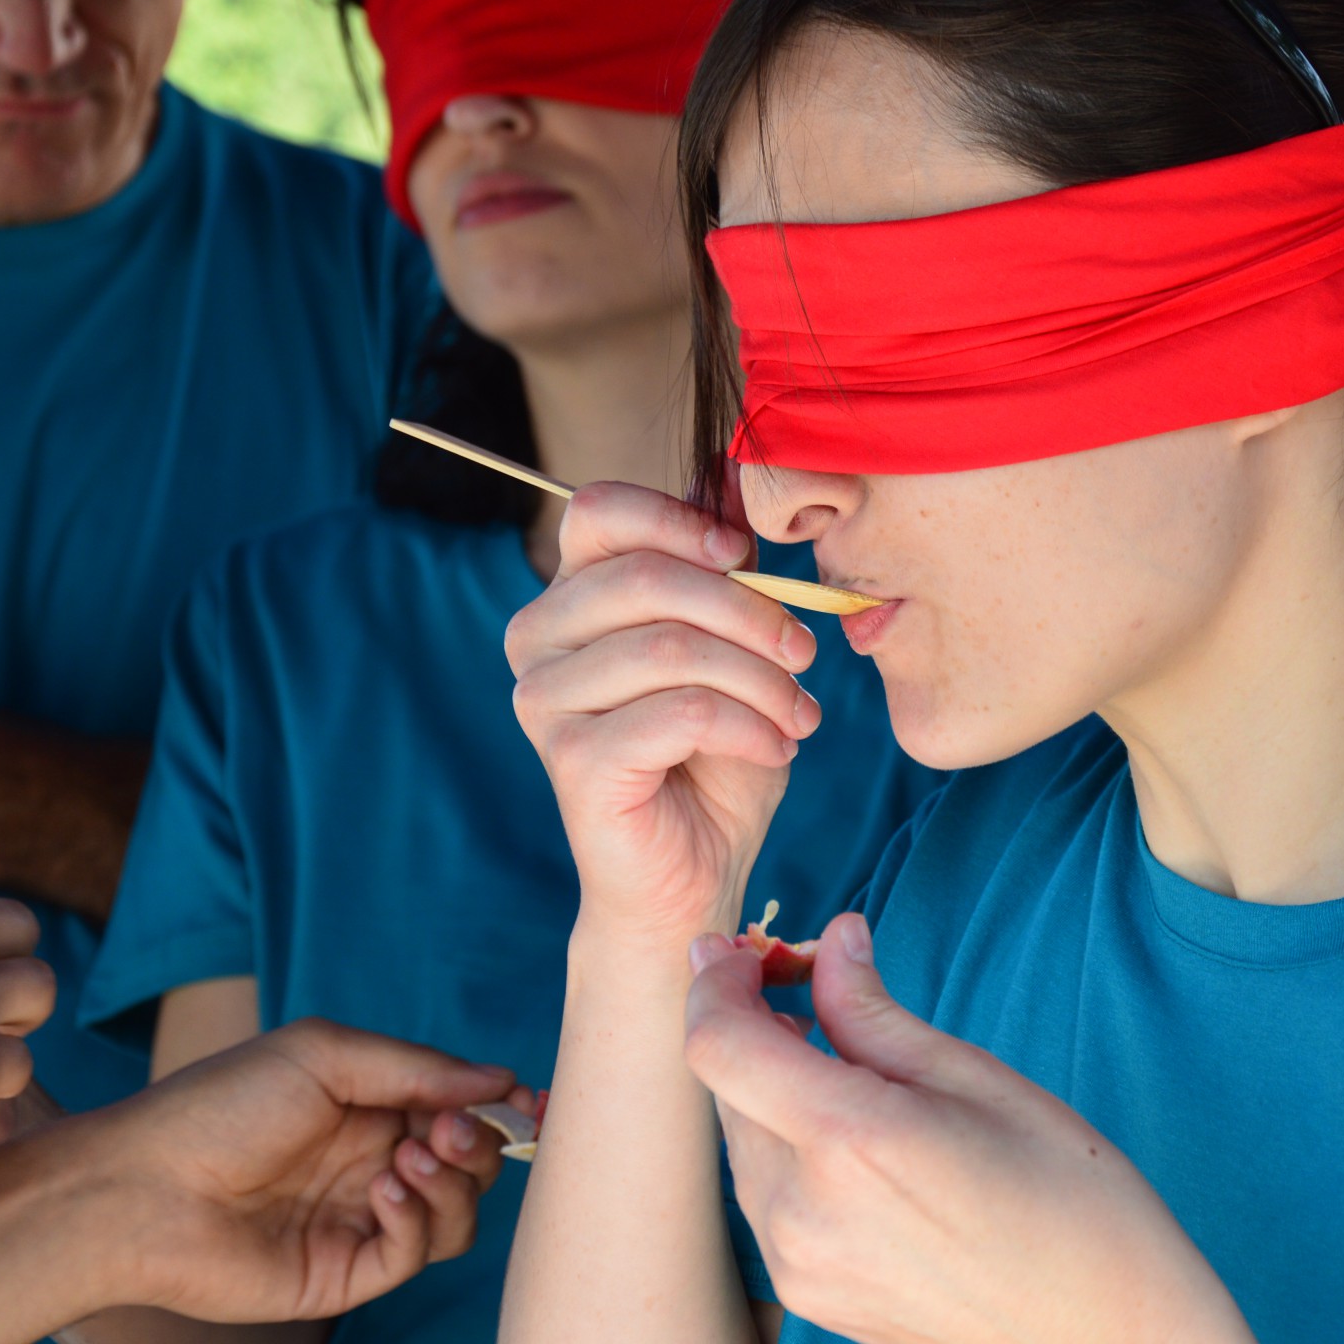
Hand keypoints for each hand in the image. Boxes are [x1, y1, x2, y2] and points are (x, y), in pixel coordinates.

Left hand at [88, 1019, 527, 1320]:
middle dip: (477, 1143)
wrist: (141, 1189)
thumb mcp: (322, 1054)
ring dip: (453, 1184)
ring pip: (456, 1216)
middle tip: (449, 1130)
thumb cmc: (219, 1105)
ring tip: (410, 1160)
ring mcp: (360, 1220)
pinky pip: (416, 1254)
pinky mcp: (345, 1273)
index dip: (500, 1104)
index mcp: (369, 1106)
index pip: (459, 1107)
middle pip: (471, 1164)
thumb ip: (416, 1067)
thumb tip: (501, 1078)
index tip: (531, 1098)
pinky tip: (381, 1190)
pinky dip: (417, 1219)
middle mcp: (372, 1162)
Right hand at [506, 482, 820, 942]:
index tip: (746, 556)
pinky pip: (679, 713)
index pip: (599, 510)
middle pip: (646, 578)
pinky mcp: (572, 759)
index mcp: (569, 595)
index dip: (679, 519)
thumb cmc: (714, 755)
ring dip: (761, 679)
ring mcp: (543, 700)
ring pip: (671, 647)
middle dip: (749, 611)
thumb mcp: (735, 644)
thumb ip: (726, 564)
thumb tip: (733, 470)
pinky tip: (778, 748)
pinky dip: (749, 725)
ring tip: (800, 714)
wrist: (694, 874)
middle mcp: (537, 638)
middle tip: (806, 655)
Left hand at [684, 914, 1252, 1343]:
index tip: (742, 948)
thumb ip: (873, 1010)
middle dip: (751, 1026)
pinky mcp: (813, 1296)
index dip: (714, 982)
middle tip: (803, 982)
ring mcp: (802, 1266)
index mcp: (851, 1143)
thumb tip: (831, 938)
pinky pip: (768, 1199)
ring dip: (768, 1089)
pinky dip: (787, 1148)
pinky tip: (849, 1134)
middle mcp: (806, 1212)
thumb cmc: (1070, 1200)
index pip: (717, 1046)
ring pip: (744, 1144)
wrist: (1108, 1330)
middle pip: (726, 1090)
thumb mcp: (976, 1078)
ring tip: (841, 1060)